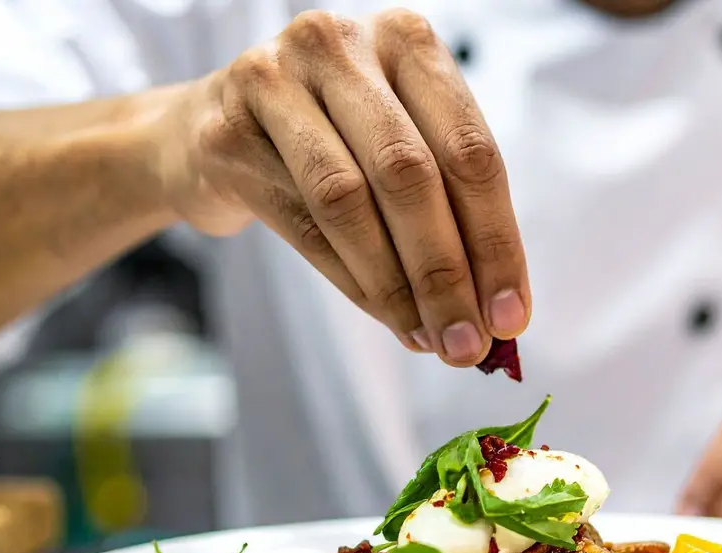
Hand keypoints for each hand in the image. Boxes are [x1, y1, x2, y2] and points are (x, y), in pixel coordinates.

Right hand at [154, 10, 528, 365]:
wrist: (211, 129)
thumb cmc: (333, 138)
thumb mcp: (399, 142)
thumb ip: (450, 206)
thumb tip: (497, 311)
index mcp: (405, 38)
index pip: (468, 148)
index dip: (495, 240)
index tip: (510, 315)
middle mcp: (340, 44)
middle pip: (409, 174)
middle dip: (446, 273)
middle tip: (467, 345)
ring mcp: (273, 81)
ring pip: (349, 201)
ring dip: (396, 287)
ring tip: (426, 339)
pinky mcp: (226, 133)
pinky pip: (303, 224)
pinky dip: (353, 282)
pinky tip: (385, 317)